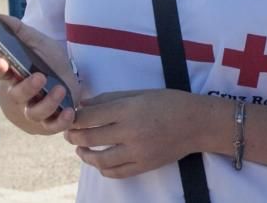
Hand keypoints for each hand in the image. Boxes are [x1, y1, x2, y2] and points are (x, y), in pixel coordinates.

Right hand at [0, 15, 80, 134]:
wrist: (63, 77)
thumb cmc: (43, 60)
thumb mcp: (35, 42)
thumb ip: (18, 30)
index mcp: (12, 75)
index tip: (2, 61)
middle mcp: (19, 96)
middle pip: (17, 95)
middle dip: (27, 87)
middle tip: (39, 77)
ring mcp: (33, 111)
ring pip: (35, 113)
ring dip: (47, 103)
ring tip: (59, 89)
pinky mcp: (49, 123)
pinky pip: (52, 126)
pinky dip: (60, 122)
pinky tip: (69, 112)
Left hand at [65, 89, 222, 178]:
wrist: (197, 123)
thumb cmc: (170, 102)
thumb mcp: (141, 93)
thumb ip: (111, 98)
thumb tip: (84, 104)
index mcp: (129, 109)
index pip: (90, 116)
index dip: (75, 118)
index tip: (70, 116)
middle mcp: (130, 132)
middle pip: (90, 138)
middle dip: (74, 136)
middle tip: (69, 133)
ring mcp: (137, 152)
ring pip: (99, 159)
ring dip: (84, 155)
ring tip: (80, 149)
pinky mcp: (143, 166)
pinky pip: (116, 172)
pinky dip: (102, 169)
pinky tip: (99, 162)